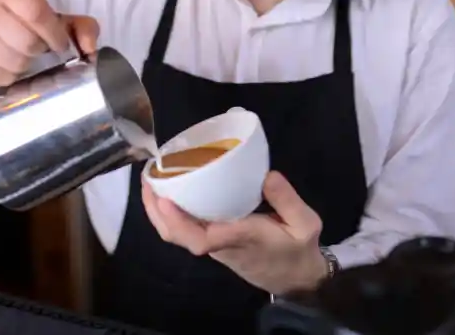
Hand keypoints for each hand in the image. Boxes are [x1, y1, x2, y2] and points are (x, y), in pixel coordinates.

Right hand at [0, 0, 99, 85]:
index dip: (54, 33)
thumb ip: (81, 26)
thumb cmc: (21, 19)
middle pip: (27, 41)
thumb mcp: (53, 14)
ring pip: (14, 62)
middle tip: (39, 48)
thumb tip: (91, 50)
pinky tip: (10, 64)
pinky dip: (13, 76)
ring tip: (25, 55)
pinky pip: (2, 78)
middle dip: (40, 49)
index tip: (60, 44)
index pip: (36, 12)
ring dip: (27, 64)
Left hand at [142, 171, 328, 294]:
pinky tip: (170, 191)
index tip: (165, 199)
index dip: (180, 221)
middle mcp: (221, 244)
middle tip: (148, 178)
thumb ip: (288, 200)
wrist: (297, 280)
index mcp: (241, 239)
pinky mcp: (215, 242)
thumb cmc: (298, 250)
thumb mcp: (305, 224)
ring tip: (152, 180)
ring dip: (159, 212)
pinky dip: (172, 213)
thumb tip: (267, 175)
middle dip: (157, 212)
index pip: (203, 239)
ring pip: (179, 236)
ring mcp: (215, 245)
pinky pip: (186, 231)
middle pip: (179, 237)